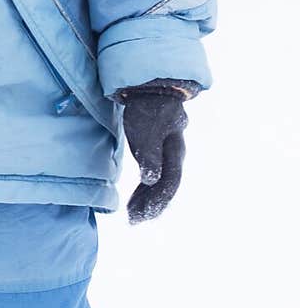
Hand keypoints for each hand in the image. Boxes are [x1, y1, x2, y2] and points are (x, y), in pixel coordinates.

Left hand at [118, 85, 189, 224]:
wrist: (151, 86)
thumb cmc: (148, 107)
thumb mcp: (146, 129)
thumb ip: (149, 154)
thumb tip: (152, 181)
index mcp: (175, 152)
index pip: (169, 183)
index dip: (157, 201)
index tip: (142, 216)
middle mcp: (175, 156)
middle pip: (166, 187)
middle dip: (152, 206)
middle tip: (134, 221)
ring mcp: (168, 154)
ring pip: (161, 184)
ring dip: (148, 200)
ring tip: (133, 216)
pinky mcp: (158, 151)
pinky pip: (155, 176)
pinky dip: (145, 189)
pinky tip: (137, 198)